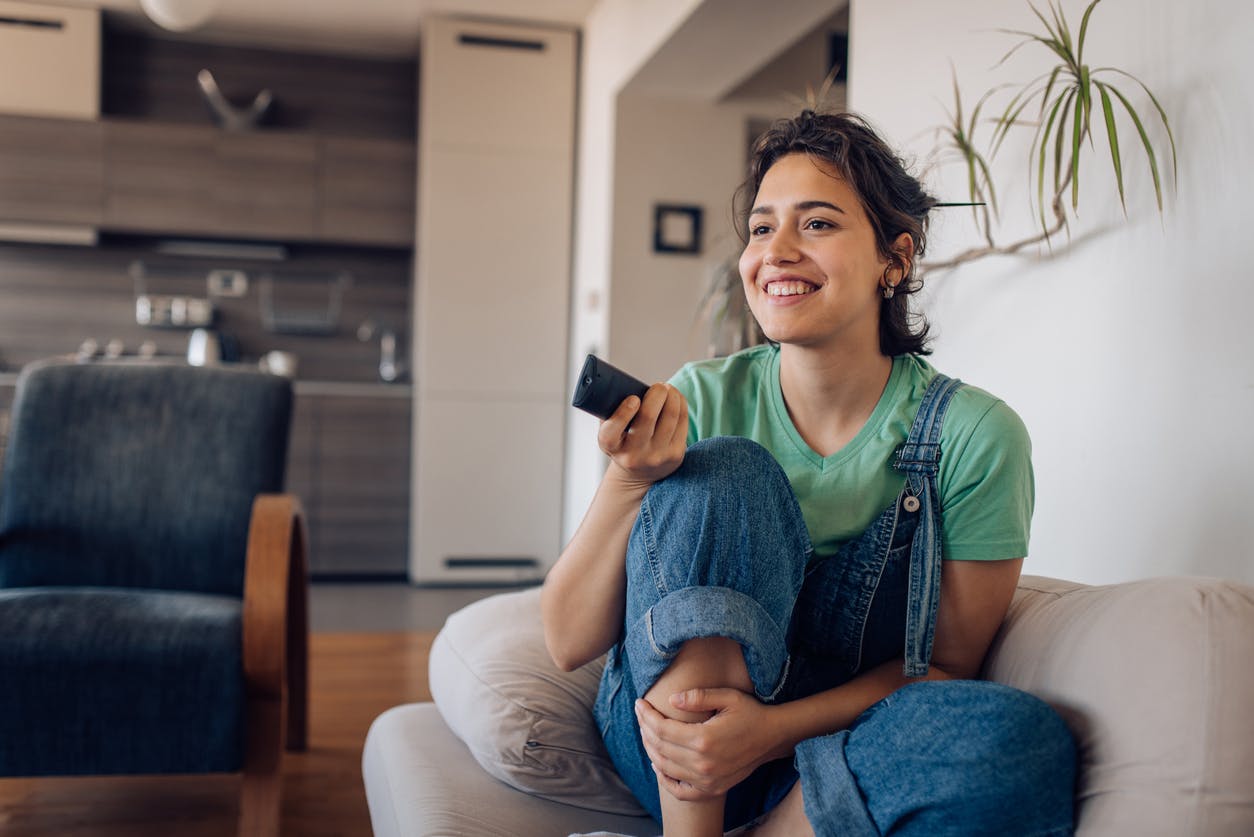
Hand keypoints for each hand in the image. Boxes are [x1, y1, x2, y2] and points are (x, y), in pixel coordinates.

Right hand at [598, 383, 686, 488]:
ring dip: (672, 395)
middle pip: (648, 417)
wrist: (640, 474)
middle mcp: (634, 455)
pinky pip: (682, 422)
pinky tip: (676, 398)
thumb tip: (622, 385)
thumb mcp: (610, 432)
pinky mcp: (676, 455)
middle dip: (657, 394)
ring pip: (670, 416)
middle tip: (658, 386)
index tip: (634, 399)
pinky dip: (681, 404)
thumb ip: (610, 411)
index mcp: (612, 447)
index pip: (612, 431)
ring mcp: (657, 456)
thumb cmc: (623, 443)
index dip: (623, 412)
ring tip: (668, 389)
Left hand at [634, 689, 781, 801]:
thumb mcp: (727, 697)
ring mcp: (707, 780)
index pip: (662, 729)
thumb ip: (698, 696)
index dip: (647, 715)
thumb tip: (672, 699)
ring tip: (646, 733)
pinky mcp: (711, 789)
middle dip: (645, 729)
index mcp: (704, 739)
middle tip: (640, 714)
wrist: (772, 737)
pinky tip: (658, 764)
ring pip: (665, 768)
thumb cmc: (750, 713)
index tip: (639, 703)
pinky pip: (680, 791)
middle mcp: (703, 763)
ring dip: (650, 750)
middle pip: (660, 748)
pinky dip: (664, 780)